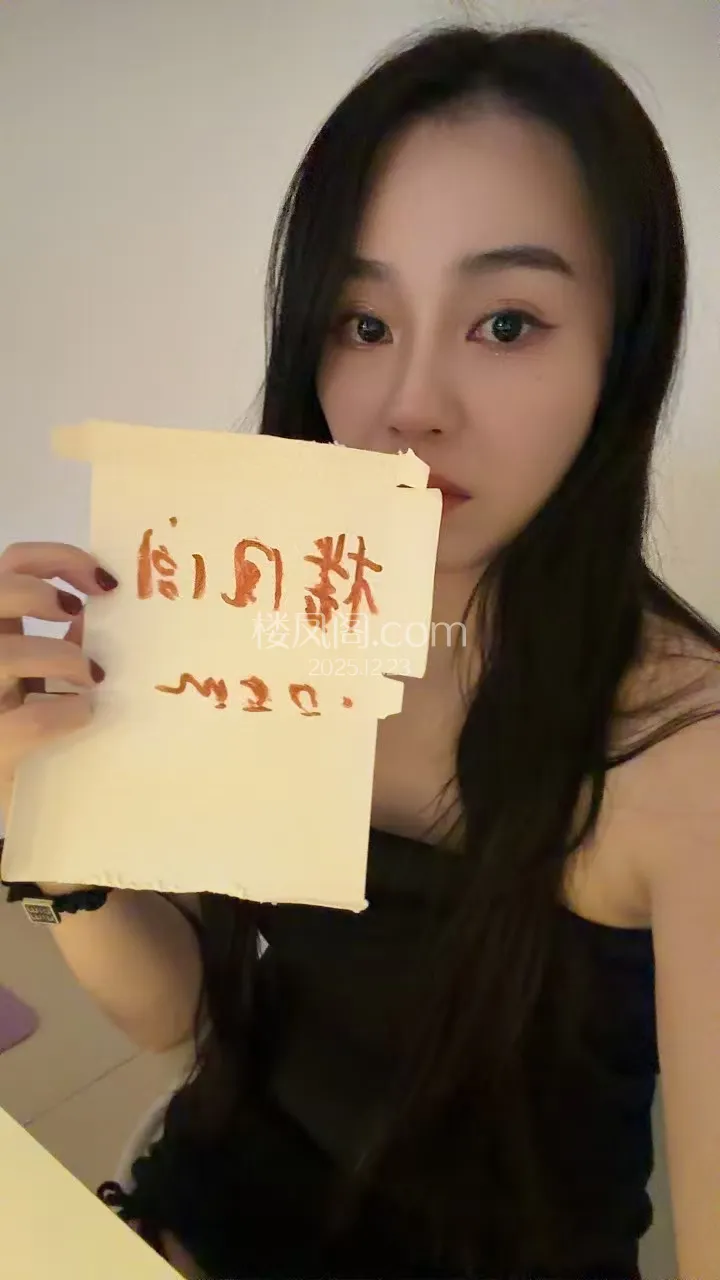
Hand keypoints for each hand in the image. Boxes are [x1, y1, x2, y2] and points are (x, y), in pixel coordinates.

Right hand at [0, 542, 117, 890]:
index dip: (56, 557)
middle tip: (81, 616)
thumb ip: (65, 644)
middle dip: (41, 592)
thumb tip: (106, 608)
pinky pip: (31, 718)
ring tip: (88, 678)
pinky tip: (83, 717)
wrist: (24, 814)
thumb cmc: (34, 738)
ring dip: (60, 658)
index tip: (105, 582)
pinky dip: (67, 712)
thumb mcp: (42, 682)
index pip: (10, 564)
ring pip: (4, 653)